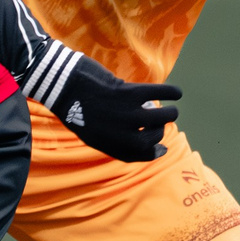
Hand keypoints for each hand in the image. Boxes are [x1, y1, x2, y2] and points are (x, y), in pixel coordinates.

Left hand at [35, 51, 177, 161]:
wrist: (62, 86)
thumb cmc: (78, 109)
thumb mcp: (93, 134)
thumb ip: (117, 142)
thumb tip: (151, 146)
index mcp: (111, 146)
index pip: (143, 154)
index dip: (155, 151)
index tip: (162, 146)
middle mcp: (122, 134)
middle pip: (155, 136)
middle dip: (160, 130)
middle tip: (159, 121)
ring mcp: (128, 114)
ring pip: (164, 117)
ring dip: (171, 114)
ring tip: (171, 110)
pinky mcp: (131, 92)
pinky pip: (159, 93)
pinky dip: (172, 92)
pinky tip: (177, 93)